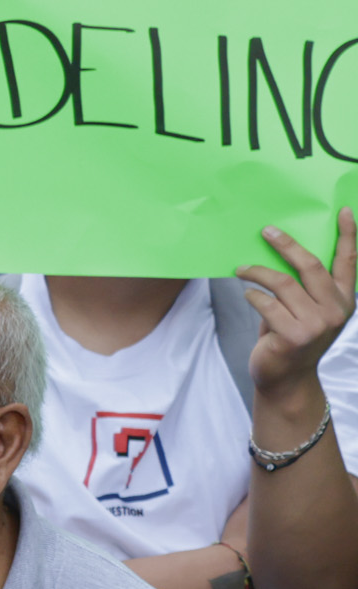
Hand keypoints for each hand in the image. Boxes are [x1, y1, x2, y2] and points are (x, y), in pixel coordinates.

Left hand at [239, 209, 357, 404]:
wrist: (286, 378)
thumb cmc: (291, 336)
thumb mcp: (306, 309)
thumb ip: (305, 286)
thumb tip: (280, 248)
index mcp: (344, 299)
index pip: (348, 261)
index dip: (348, 235)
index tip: (342, 211)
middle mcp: (336, 309)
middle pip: (310, 265)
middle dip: (286, 245)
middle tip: (266, 231)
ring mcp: (317, 323)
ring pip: (282, 283)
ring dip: (257, 272)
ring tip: (241, 270)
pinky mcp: (294, 335)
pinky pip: (266, 303)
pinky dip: (252, 296)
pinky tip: (247, 294)